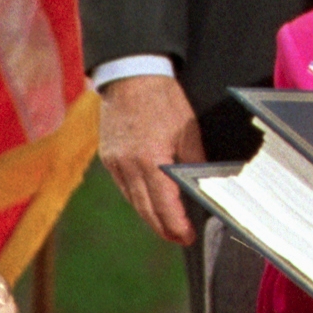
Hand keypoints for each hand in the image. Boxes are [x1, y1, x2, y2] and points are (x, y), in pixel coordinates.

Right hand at [97, 73, 202, 244]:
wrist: (130, 74)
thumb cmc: (163, 98)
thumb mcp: (188, 128)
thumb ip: (194, 159)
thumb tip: (203, 182)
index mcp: (151, 160)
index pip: (165, 205)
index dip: (176, 225)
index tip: (187, 236)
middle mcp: (129, 166)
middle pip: (146, 209)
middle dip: (163, 228)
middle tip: (179, 238)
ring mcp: (115, 162)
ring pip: (133, 200)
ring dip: (149, 216)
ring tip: (166, 226)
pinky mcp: (108, 156)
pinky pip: (123, 186)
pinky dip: (137, 198)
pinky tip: (147, 202)